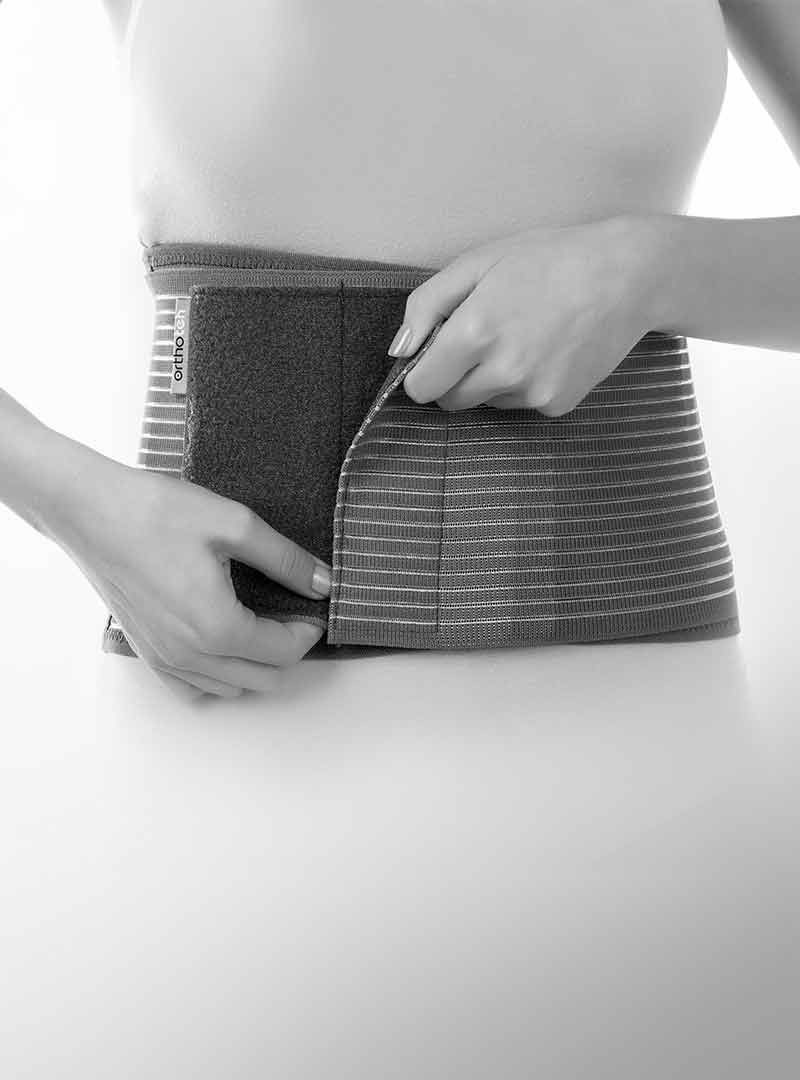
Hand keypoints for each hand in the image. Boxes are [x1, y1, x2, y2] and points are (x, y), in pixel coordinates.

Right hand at [44, 439, 330, 699]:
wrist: (89, 510)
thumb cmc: (156, 512)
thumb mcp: (235, 525)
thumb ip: (286, 560)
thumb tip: (323, 583)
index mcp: (217, 628)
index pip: (284, 651)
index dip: (309, 629)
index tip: (315, 603)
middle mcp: (190, 655)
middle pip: (263, 678)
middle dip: (288, 649)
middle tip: (294, 612)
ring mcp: (164, 659)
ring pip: (230, 687)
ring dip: (256, 664)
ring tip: (262, 623)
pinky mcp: (146, 652)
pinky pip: (192, 687)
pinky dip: (218, 675)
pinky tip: (223, 642)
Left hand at [389, 214, 661, 415]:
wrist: (627, 275)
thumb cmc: (549, 259)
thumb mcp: (478, 263)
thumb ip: (427, 306)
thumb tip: (399, 350)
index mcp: (474, 333)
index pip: (421, 388)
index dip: (423, 371)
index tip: (438, 354)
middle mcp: (502, 371)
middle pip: (450, 401)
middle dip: (455, 377)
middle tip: (484, 337)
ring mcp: (532, 392)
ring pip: (486, 403)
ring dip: (491, 380)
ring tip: (523, 337)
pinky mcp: (557, 404)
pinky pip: (521, 404)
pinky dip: (525, 385)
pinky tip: (548, 350)